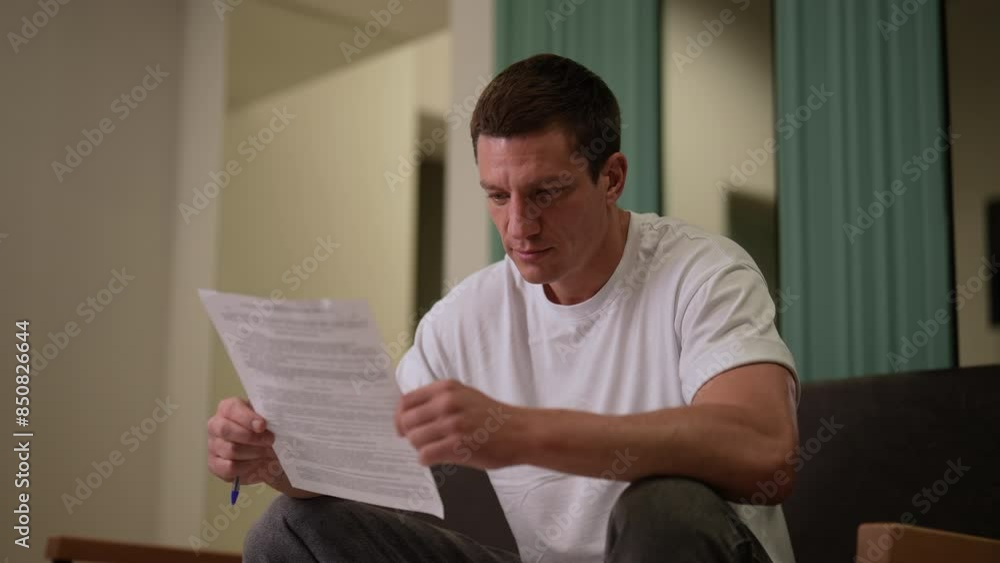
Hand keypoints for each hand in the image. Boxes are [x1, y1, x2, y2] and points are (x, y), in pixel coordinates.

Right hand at [207, 397, 283, 485]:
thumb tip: (269, 421)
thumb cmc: (265, 430)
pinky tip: (257, 463)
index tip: (263, 426)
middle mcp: (215, 425)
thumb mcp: (268, 418)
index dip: (247, 418)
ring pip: (230, 450)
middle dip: (251, 437)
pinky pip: (229, 467)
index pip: (231, 409)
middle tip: (270, 440)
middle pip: (226, 430)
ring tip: (267, 452)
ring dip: (253, 452)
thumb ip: (267, 416)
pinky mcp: (214, 465)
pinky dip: (246, 467)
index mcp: (227, 408)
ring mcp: (213, 446)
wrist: (267, 452)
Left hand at [395, 380, 527, 469]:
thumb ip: (439, 400)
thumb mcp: (465, 395)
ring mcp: (452, 424)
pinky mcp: (457, 445)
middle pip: (407, 421)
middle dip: (410, 434)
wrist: (520, 431)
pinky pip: (425, 455)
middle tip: (422, 441)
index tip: (403, 427)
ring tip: (435, 448)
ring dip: (421, 447)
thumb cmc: (493, 417)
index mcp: (446, 388)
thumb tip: (410, 413)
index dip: (400, 417)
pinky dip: (427, 459)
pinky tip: (438, 457)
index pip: (406, 401)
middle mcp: (446, 403)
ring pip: (414, 439)